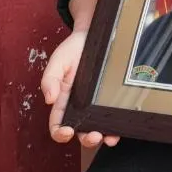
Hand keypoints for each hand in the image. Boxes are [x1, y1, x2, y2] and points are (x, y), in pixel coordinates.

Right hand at [40, 30, 119, 148]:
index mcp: (64, 102)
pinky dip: (119, 124)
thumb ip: (50, 79)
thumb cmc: (73, 49)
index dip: (61, 133)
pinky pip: (116, 115)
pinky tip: (122, 127)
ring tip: (109, 137)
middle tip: (94, 136)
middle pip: (81, 131)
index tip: (66, 132)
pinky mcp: (112, 97)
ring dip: (104, 136)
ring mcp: (98, 103)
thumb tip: (49, 99)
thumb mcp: (58, 62)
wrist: (95, 33)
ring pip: (100, 127)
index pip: (59, 124)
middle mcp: (81, 107)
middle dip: (87, 138)